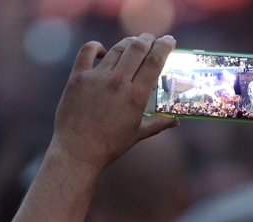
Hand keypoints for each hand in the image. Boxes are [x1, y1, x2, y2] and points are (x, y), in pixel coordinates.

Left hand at [50, 34, 178, 170]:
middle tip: (151, 39)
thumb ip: (158, 124)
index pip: (155, 61)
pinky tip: (102, 51)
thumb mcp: (138, 134)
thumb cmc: (110, 145)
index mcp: (137, 96)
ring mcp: (97, 78)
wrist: (77, 151)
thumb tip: (175, 121)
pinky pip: (88, 51)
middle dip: (147, 39)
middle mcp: (118, 82)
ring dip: (127, 42)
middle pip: (137, 48)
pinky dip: (96, 47)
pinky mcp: (78, 77)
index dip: (164, 47)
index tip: (169, 41)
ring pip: (116, 49)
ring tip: (132, 42)